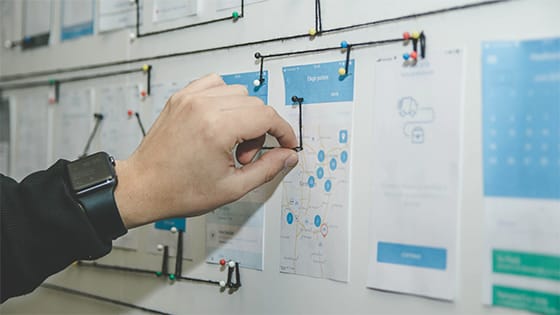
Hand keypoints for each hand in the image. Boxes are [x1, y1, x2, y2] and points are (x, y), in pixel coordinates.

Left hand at [114, 74, 298, 227]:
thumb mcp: (232, 188)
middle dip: (261, 130)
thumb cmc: (178, 190)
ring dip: (244, 115)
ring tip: (230, 142)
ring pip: (238, 92)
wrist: (143, 187)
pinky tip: (220, 122)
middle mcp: (203, 107)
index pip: (267, 116)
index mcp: (217, 128)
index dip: (283, 132)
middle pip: (255, 104)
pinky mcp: (181, 97)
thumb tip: (287, 155)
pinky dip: (225, 99)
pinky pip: (215, 84)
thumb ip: (267, 169)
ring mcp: (190, 99)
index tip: (286, 143)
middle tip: (245, 156)